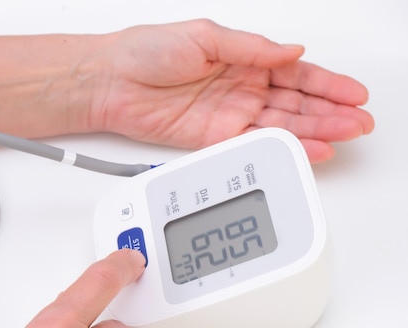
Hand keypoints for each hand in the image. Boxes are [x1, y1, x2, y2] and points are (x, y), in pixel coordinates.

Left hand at [89, 19, 374, 162]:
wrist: (111, 82)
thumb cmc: (147, 51)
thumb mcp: (204, 36)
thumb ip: (250, 49)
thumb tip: (291, 51)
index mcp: (242, 59)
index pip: (294, 73)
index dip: (327, 83)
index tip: (353, 93)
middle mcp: (240, 88)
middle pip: (295, 103)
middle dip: (329, 111)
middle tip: (358, 121)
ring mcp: (228, 115)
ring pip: (280, 126)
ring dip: (313, 132)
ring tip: (343, 136)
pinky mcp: (211, 139)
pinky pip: (252, 144)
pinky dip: (279, 148)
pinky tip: (304, 149)